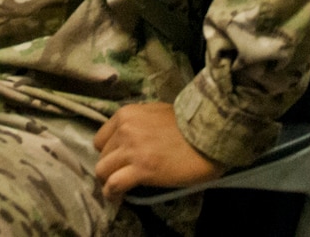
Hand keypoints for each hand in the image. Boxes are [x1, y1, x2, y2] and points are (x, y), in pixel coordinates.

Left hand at [93, 103, 223, 198]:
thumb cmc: (187, 124)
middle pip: (102, 156)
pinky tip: (116, 197)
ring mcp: (132, 150)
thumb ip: (137, 123)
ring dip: (108, 181)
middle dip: (111, 167)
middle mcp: (124, 130)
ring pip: (102, 170)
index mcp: (126, 114)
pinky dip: (112, 193)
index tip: (118, 160)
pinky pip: (114, 184)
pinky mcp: (142, 169)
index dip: (109, 152)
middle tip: (122, 175)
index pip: (101, 139)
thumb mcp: (156, 113)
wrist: (208, 135)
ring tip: (117, 188)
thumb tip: (130, 136)